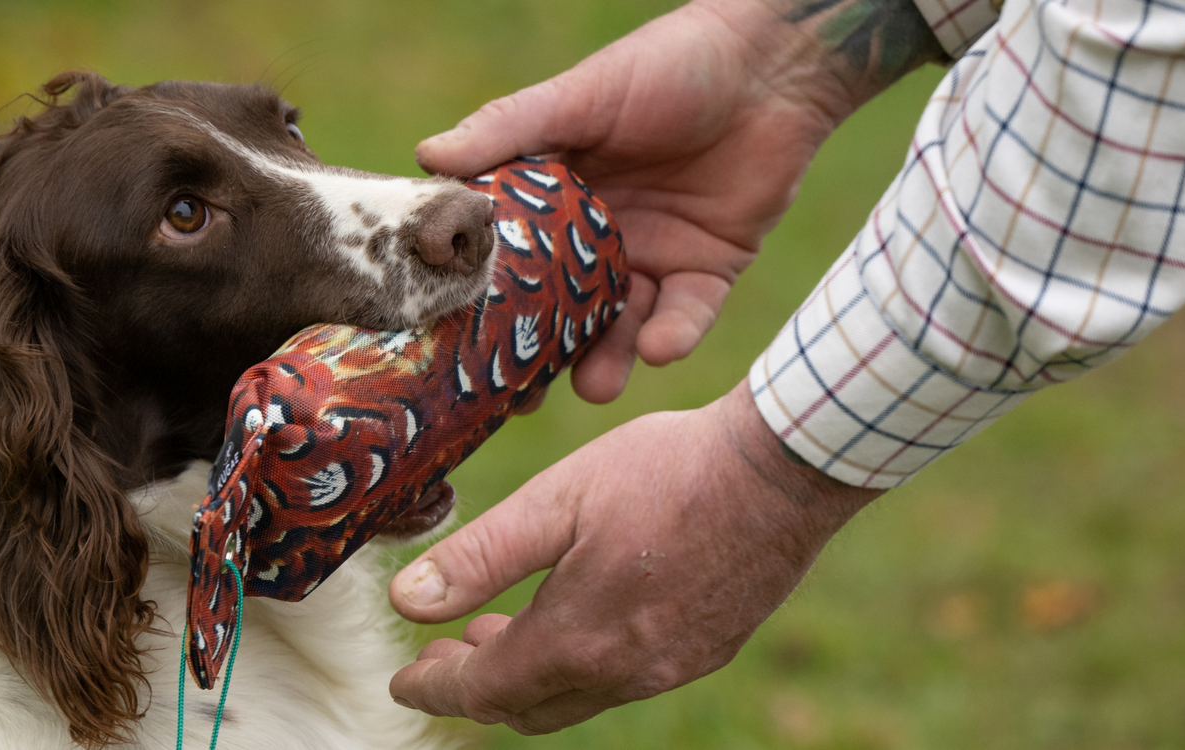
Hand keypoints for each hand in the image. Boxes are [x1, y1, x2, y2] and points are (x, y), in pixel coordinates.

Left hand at [387, 381, 883, 732]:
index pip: (483, 690)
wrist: (782, 472)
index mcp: (577, 639)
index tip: (403, 679)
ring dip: (529, 675)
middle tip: (445, 650)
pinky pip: (622, 681)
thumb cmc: (665, 471)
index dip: (434, 687)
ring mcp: (670, 667)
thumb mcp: (556, 500)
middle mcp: (623, 672)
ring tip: (500, 628)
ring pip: (576, 698)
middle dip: (476, 686)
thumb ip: (479, 558)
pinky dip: (579, 665)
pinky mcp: (705, 650)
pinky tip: (576, 618)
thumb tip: (408, 600)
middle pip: (527, 708)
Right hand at [418, 0, 942, 401]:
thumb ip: (509, 129)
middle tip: (518, 398)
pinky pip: (687, 315)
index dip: (482, 301)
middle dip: (540, 356)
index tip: (452, 343)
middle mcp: (595, 236)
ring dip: (607, 360)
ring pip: (619, 325)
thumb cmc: (667, 65)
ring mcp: (650, 256)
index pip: (508, 259)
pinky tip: (657, 348)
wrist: (772, 66)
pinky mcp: (707, 271)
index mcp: (552, 196)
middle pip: (558, 309)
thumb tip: (427, 156)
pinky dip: (674, 334)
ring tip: (593, 388)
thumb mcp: (580, 96)